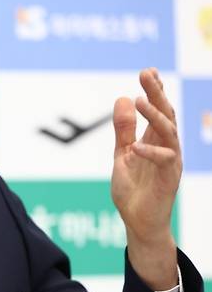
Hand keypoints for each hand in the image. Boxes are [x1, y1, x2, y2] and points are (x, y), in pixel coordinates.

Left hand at [111, 68, 180, 289]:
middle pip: (165, 114)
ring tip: (139, 100)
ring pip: (168, 132)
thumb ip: (123, 130)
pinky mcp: (169, 178)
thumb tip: (122, 97)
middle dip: (157, 93)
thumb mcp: (122, 154)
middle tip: (146, 73)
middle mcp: (166, 146)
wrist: (138, 220)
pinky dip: (150, 152)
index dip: (155, 90)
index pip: (158, 110)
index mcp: (154, 139)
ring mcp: (170, 161)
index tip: (148, 71)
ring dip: (154, 115)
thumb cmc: (133, 189)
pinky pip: (164, 160)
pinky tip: (136, 146)